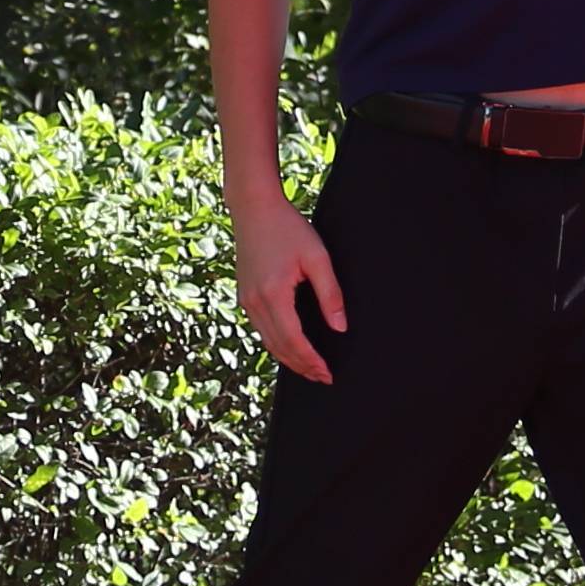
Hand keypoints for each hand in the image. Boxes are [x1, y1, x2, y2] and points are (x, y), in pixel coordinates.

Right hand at [231, 191, 345, 383]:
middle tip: (322, 377)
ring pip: (268, 342)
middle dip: (302, 367)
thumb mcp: (317, 257)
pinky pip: (260, 330)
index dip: (311, 361)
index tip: (327, 373)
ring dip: (289, 359)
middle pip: (279, 348)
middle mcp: (255, 302)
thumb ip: (330, 294)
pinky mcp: (244, 296)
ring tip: (309, 369)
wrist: (254, 208)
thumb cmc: (287, 227)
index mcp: (273, 294)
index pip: (294, 341)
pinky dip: (276, 344)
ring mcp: (245, 300)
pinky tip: (290, 347)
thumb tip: (340, 327)